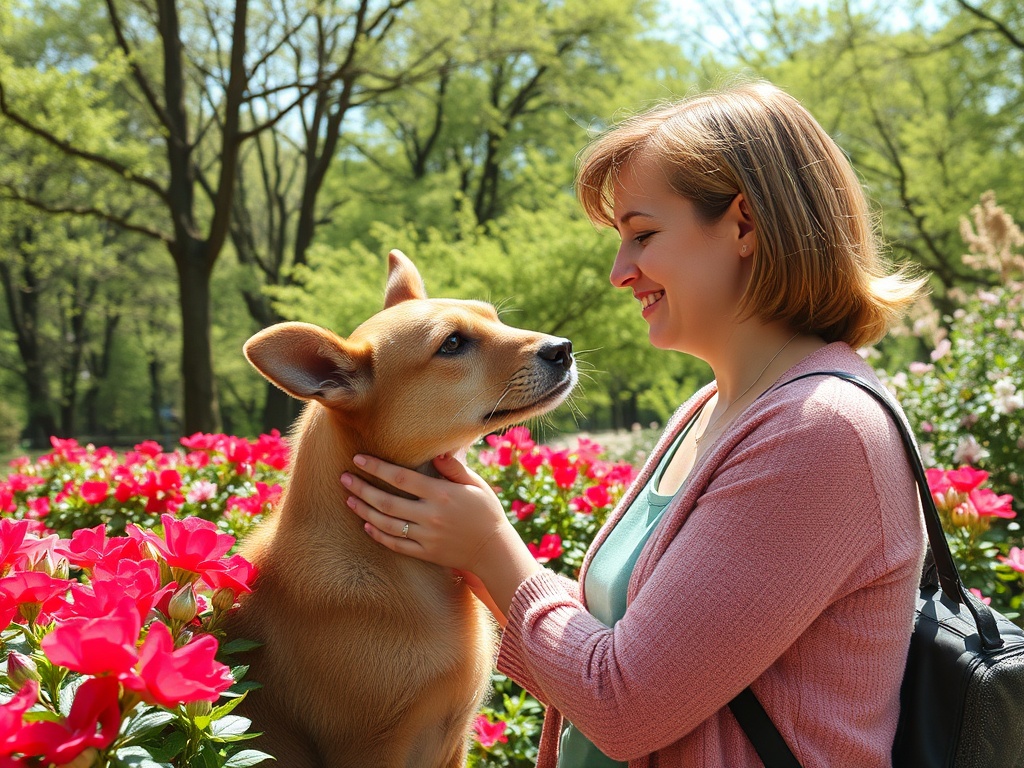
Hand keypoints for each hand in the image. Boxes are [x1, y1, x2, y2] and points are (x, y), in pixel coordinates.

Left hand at [340, 452, 510, 573]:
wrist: (494, 549)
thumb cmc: (487, 512)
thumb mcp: (476, 484)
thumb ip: (454, 468)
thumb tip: (436, 453)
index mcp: (441, 494)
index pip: (401, 478)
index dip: (377, 467)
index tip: (359, 459)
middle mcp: (430, 516)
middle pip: (386, 501)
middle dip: (361, 489)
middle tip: (344, 478)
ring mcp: (425, 537)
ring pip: (386, 523)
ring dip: (364, 510)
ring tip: (348, 500)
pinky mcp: (425, 553)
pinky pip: (395, 544)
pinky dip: (378, 535)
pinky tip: (366, 524)